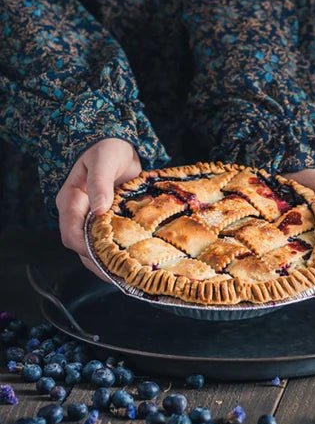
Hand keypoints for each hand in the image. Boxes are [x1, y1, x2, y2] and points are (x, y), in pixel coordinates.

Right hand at [55, 138, 141, 278]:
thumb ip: (100, 183)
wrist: (119, 146)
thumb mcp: (104, 161)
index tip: (106, 259)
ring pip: (94, 248)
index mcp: (71, 200)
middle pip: (82, 247)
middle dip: (99, 264)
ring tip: (128, 276)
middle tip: (121, 277)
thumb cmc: (108, 149)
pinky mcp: (108, 221)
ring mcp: (92, 218)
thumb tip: (100, 210)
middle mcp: (79, 213)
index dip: (86, 249)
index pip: (71, 233)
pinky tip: (133, 261)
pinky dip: (118, 252)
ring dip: (109, 262)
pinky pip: (109, 241)